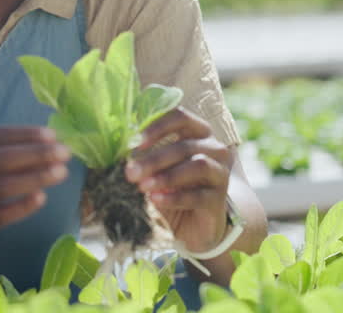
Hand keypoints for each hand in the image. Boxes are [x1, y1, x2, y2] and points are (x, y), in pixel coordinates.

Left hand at [125, 107, 231, 252]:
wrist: (193, 224)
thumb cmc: (172, 188)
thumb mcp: (157, 170)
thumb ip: (144, 156)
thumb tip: (122, 149)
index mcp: (198, 133)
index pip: (181, 117)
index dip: (158, 126)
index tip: (135, 142)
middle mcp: (214, 148)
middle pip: (185, 145)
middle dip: (154, 159)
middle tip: (130, 172)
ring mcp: (220, 173)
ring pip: (198, 165)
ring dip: (167, 176)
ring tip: (143, 187)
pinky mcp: (219, 199)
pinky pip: (199, 195)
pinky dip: (174, 197)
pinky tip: (156, 200)